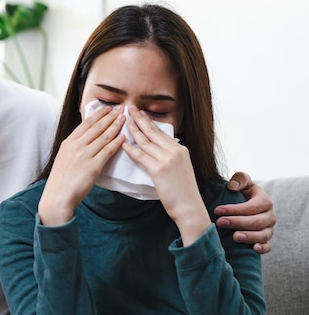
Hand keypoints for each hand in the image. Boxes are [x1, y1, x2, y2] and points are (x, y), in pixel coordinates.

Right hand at [38, 106, 124, 225]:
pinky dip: (116, 143)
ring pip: (104, 136)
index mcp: (68, 143)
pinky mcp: (93, 167)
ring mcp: (85, 155)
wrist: (58, 196)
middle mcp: (76, 146)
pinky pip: (107, 151)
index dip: (98, 115)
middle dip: (110, 116)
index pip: (86, 124)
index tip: (107, 108)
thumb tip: (85, 139)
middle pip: (96, 127)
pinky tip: (123, 137)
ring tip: (124, 119)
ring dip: (115, 126)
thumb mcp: (63, 157)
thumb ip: (74, 147)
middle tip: (120, 108)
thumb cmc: (61, 180)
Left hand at [122, 106, 209, 245]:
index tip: (140, 113)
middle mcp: (175, 151)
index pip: (161, 132)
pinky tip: (124, 144)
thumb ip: (172, 157)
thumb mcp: (181, 168)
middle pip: (153, 131)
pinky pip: (142, 156)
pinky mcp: (159, 170)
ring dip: (133, 130)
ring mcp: (168, 159)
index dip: (149, 121)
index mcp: (181, 149)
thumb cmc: (183, 191)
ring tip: (124, 121)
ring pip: (146, 141)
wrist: (190, 207)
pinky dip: (131, 149)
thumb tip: (161, 150)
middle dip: (139, 118)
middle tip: (129, 108)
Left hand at [214, 171, 275, 253]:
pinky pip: (268, 247)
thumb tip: (232, 186)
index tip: (217, 210)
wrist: (244, 203)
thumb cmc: (241, 191)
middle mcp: (269, 216)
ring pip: (262, 235)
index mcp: (265, 201)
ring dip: (249, 237)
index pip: (252, 206)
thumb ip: (239, 179)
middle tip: (220, 222)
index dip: (235, 209)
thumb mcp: (242, 181)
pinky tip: (253, 249)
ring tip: (234, 237)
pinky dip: (262, 248)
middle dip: (237, 222)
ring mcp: (269, 229)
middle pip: (256, 222)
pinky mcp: (266, 240)